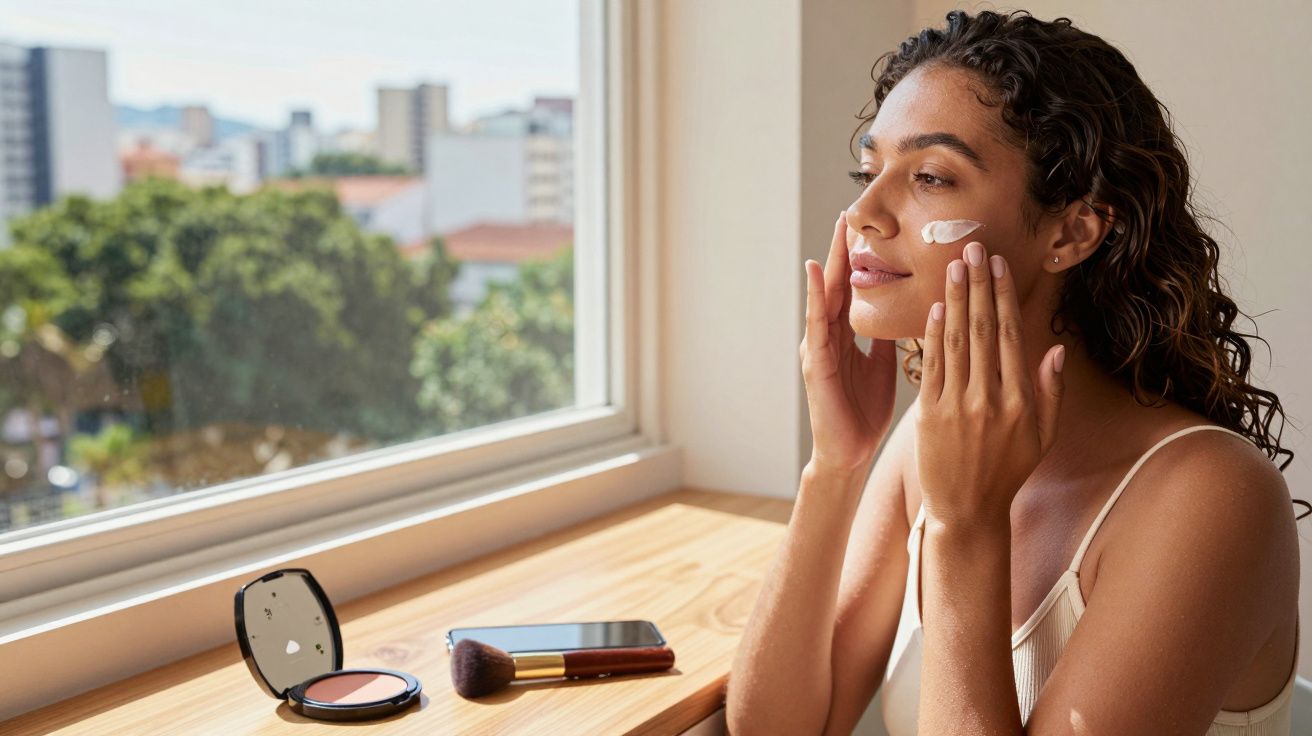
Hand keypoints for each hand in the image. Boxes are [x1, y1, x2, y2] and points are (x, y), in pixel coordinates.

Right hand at [801, 211, 899, 475]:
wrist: (848, 453)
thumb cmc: (863, 414)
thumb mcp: (883, 368)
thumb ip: (887, 340)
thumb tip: (909, 312)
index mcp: (847, 337)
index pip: (853, 289)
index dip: (858, 259)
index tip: (867, 228)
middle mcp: (829, 336)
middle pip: (836, 283)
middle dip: (841, 249)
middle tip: (849, 212)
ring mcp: (819, 347)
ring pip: (825, 295)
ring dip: (829, 261)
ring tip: (835, 230)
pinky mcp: (816, 361)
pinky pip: (817, 323)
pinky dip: (815, 296)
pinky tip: (816, 272)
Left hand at [916, 241, 1064, 529]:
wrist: (967, 510)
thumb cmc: (1007, 471)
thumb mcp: (1042, 435)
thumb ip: (1050, 392)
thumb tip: (1054, 348)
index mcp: (1020, 400)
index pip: (1009, 334)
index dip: (1001, 295)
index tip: (996, 265)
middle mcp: (990, 398)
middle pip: (982, 329)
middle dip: (976, 284)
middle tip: (970, 248)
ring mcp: (957, 405)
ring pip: (955, 341)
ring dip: (952, 299)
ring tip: (951, 267)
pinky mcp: (929, 414)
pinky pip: (932, 366)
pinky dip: (932, 334)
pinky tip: (933, 308)